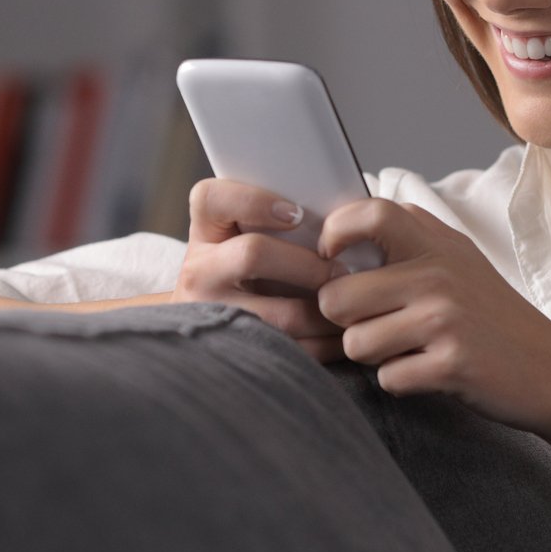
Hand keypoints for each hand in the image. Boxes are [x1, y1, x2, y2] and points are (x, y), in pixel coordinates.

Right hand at [172, 178, 345, 362]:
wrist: (209, 329)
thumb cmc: (243, 272)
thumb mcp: (242, 237)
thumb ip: (275, 222)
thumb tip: (340, 217)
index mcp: (205, 232)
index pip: (211, 199)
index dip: (254, 202)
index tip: (297, 214)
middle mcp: (200, 272)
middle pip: (253, 254)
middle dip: (308, 264)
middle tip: (342, 271)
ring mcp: (213, 314)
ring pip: (278, 315)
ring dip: (324, 311)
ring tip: (350, 305)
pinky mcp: (235, 352)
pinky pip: (289, 350)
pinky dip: (323, 344)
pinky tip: (340, 335)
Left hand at [314, 198, 550, 434]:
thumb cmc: (492, 315)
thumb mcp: (457, 259)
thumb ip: (407, 240)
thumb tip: (335, 243)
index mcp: (434, 242)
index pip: (367, 214)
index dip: (334, 235)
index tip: (334, 262)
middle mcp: (437, 273)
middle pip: (336, 297)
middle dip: (344, 323)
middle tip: (373, 327)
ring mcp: (445, 318)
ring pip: (356, 343)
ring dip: (374, 357)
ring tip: (409, 350)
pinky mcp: (451, 363)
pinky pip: (388, 378)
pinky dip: (402, 382)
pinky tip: (429, 372)